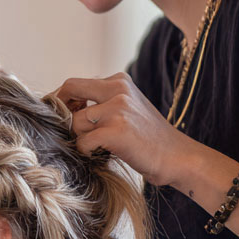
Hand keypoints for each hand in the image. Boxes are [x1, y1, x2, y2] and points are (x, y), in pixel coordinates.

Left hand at [54, 73, 193, 186]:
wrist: (177, 157)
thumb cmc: (148, 138)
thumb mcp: (127, 108)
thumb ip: (101, 102)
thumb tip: (63, 107)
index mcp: (119, 81)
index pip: (75, 83)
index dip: (63, 100)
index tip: (61, 116)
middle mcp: (118, 89)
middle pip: (69, 89)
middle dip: (61, 110)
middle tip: (64, 129)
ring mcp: (118, 108)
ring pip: (75, 122)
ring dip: (80, 138)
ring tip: (97, 146)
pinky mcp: (116, 130)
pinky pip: (83, 141)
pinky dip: (86, 151)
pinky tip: (100, 154)